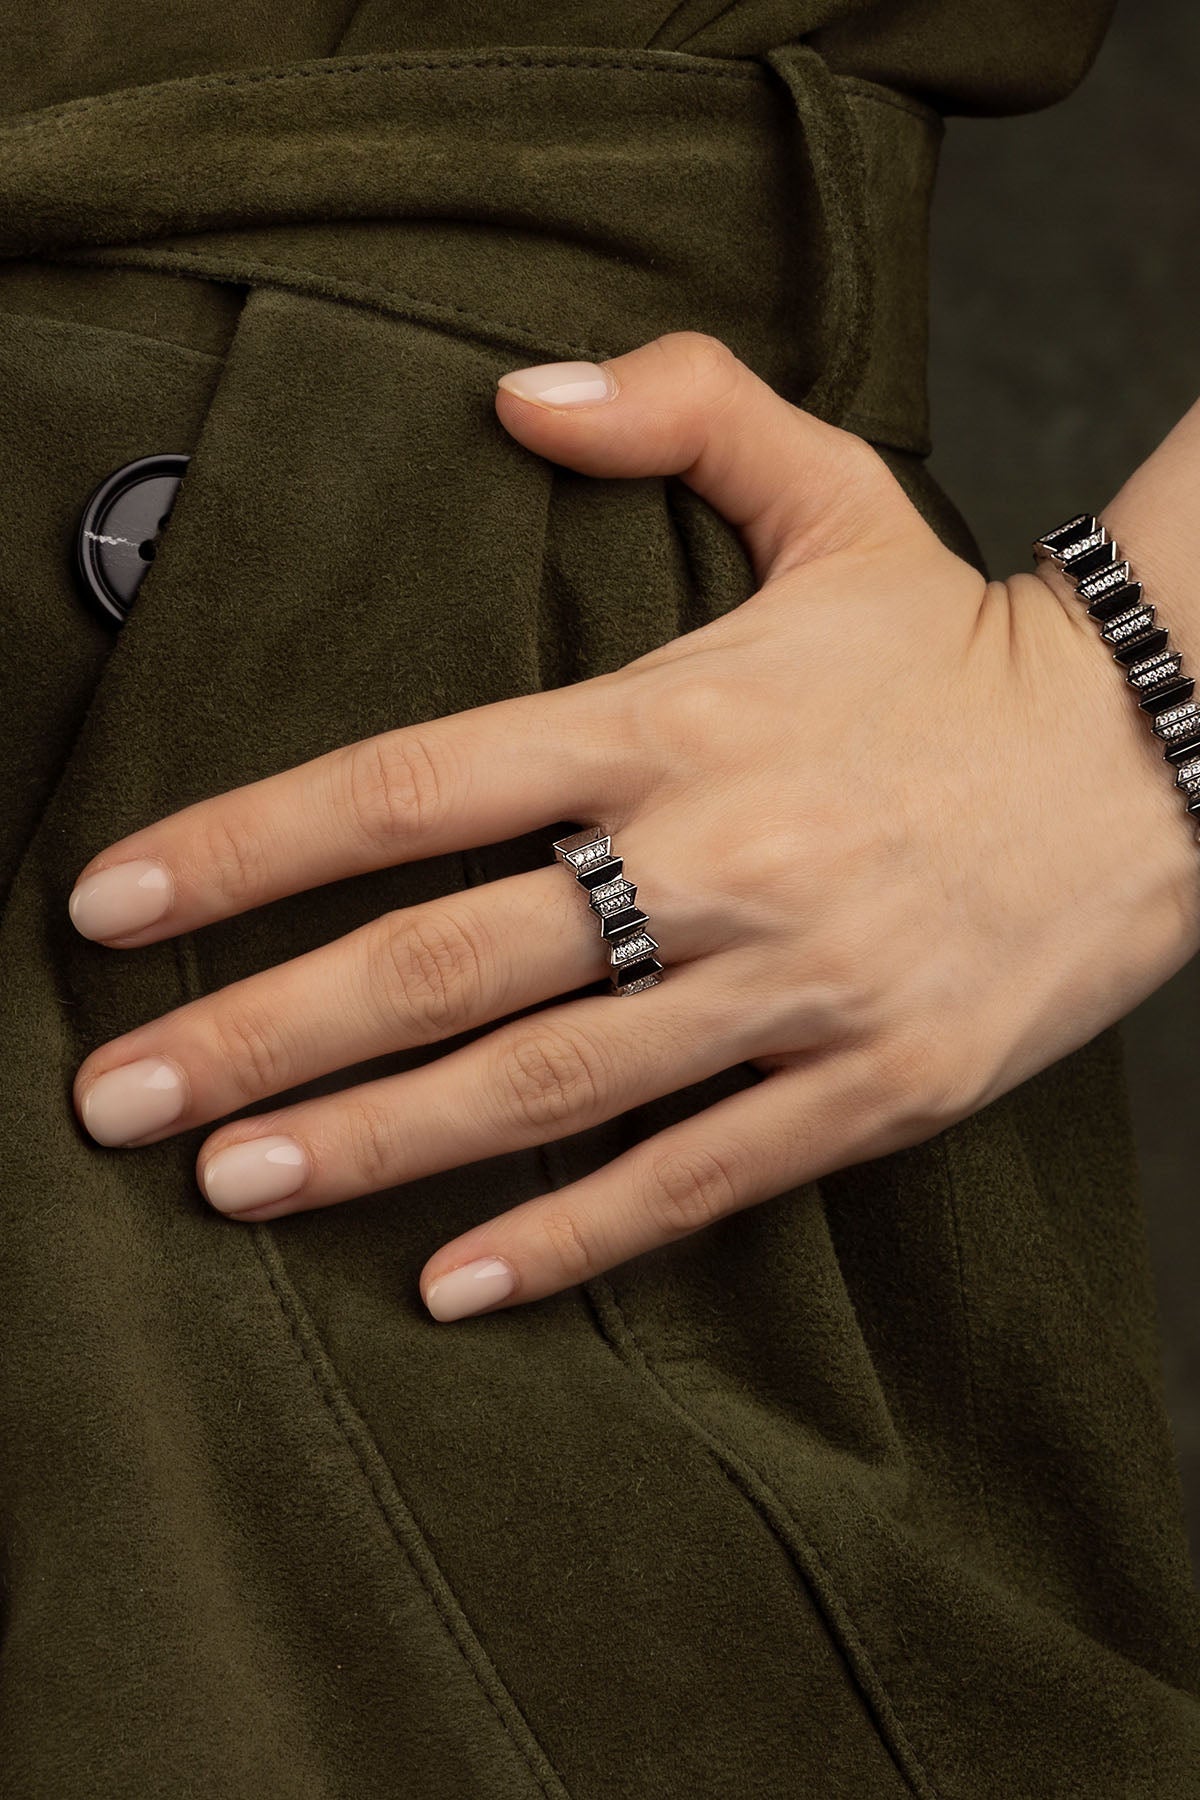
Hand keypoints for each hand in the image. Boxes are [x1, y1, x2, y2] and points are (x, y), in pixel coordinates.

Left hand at [67, 333, 1199, 1321]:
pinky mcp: (875, 1086)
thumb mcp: (833, 491)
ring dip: (375, 1145)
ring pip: (546, 1084)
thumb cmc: (963, 643)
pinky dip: (570, 1233)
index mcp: (676, 718)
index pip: (412, 781)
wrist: (1169, 755)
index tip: (114, 902)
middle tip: (116, 1101)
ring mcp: (795, 986)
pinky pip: (697, 1176)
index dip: (248, 844)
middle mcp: (714, 857)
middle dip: (262, 1035)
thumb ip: (677, 411)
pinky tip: (452, 1281)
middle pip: (444, 958)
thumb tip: (516, 392)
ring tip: (230, 1187)